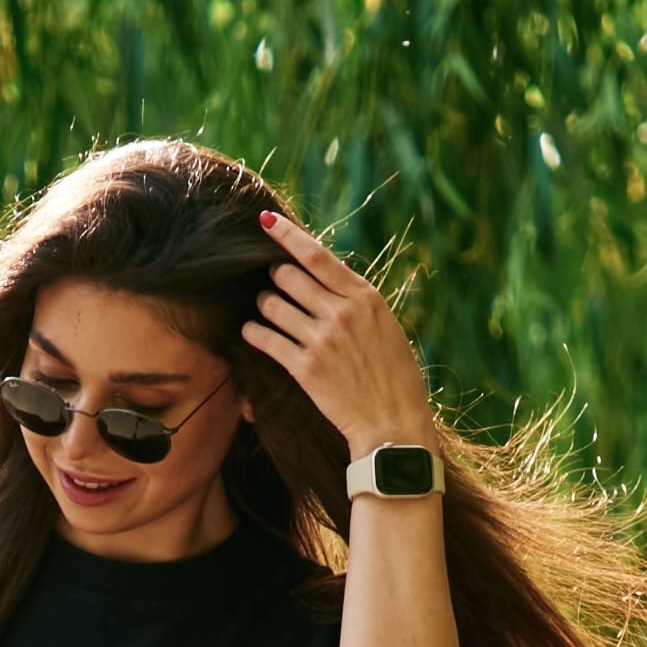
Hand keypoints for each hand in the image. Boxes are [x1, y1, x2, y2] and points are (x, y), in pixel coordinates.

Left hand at [249, 211, 435, 466]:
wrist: (394, 425)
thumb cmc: (395, 376)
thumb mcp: (387, 326)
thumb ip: (358, 299)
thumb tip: (332, 272)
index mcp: (365, 297)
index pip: (316, 255)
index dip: (286, 235)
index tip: (265, 221)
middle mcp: (342, 312)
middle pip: (287, 275)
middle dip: (274, 277)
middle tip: (274, 285)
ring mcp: (322, 340)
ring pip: (272, 304)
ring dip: (263, 304)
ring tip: (267, 311)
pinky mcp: (305, 368)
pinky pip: (265, 339)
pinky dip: (253, 333)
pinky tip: (251, 333)